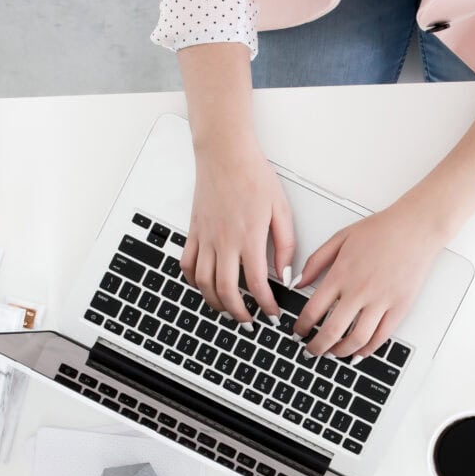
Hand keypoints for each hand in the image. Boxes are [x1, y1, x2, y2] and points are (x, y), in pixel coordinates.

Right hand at [180, 144, 294, 326]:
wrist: (225, 154)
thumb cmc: (254, 176)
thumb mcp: (281, 211)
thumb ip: (286, 245)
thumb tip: (287, 274)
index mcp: (249, 237)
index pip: (256, 283)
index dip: (265, 304)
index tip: (272, 312)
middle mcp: (224, 241)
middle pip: (225, 290)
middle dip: (238, 313)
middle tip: (249, 321)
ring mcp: (205, 237)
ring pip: (203, 282)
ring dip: (215, 302)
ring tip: (228, 310)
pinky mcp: (194, 231)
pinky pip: (187, 264)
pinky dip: (194, 282)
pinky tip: (205, 287)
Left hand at [293, 197, 446, 359]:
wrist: (415, 228)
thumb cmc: (381, 230)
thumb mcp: (340, 238)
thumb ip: (315, 261)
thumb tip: (297, 282)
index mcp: (341, 274)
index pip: (313, 310)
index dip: (301, 327)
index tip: (298, 332)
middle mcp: (359, 291)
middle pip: (332, 331)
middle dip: (316, 347)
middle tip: (311, 351)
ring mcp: (381, 301)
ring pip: (357, 339)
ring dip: (341, 352)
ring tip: (333, 353)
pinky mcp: (400, 306)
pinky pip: (382, 336)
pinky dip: (368, 349)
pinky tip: (359, 352)